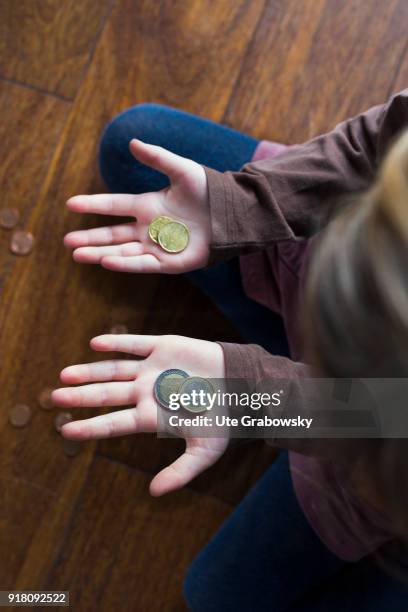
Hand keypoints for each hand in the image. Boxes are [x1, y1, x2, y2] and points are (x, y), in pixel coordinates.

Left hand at [52, 334, 226, 495]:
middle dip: (82, 396)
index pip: (114, 423)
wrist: (244, 386)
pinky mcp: (164, 348)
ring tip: (65, 374)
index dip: (91, 427)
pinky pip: (135, 344)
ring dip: (90, 371)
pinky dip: (117, 344)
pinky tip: (96, 345)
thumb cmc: (224, 419)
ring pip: (114, 369)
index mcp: (152, 416)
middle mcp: (147, 392)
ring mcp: (153, 369)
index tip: (66, 431)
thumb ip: (181, 472)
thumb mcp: (205, 451)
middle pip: (107, 394)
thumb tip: (154, 494)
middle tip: (55, 398)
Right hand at [64, 140, 210, 273]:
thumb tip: (132, 143)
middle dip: (90, 238)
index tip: (70, 204)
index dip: (93, 204)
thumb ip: (157, 158)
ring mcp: (158, 246)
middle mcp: (149, 227)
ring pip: (122, 252)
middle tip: (67, 242)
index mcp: (149, 205)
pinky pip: (143, 263)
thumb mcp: (182, 170)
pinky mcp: (170, 262)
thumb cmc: (209, 190)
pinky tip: (106, 261)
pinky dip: (125, 263)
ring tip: (77, 255)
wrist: (232, 214)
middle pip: (113, 234)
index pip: (115, 206)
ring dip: (100, 253)